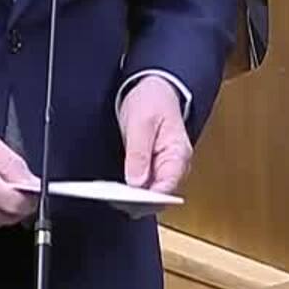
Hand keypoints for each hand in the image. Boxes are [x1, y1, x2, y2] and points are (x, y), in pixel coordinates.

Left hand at [120, 76, 191, 195]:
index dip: (147, 198)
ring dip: (132, 197)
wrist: (155, 87)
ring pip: (150, 194)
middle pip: (159, 196)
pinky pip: (144, 186)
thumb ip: (139, 153)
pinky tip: (115, 189)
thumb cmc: (153, 100)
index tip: (126, 200)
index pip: (167, 188)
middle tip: (111, 198)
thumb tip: (136, 182)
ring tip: (109, 194)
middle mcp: (175, 166)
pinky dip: (130, 190)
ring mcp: (165, 168)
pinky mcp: (153, 167)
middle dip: (137, 201)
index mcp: (178, 154)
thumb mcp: (142, 122)